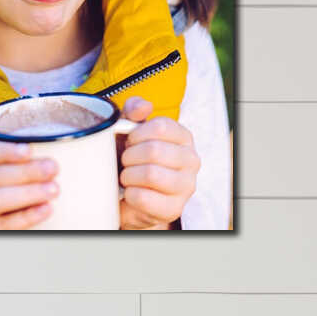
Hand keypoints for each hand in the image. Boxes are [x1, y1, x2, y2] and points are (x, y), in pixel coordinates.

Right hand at [0, 140, 58, 229]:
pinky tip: (46, 208)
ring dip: (28, 192)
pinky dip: (27, 215)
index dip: (6, 151)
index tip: (29, 150)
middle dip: (26, 171)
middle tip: (53, 168)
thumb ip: (3, 166)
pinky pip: (4, 224)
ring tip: (53, 189)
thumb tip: (43, 155)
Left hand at [115, 96, 198, 229]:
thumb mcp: (130, 131)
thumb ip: (134, 112)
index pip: (161, 126)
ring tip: (127, 177)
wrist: (131, 197)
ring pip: (151, 174)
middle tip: (125, 162)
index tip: (129, 141)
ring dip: (129, 175)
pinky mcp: (173, 209)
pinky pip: (143, 198)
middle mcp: (191, 160)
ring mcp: (186, 186)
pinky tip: (130, 193)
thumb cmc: (133, 160)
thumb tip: (143, 106)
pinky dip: (129, 194)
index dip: (136, 134)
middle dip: (129, 156)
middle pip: (154, 150)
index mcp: (183, 137)